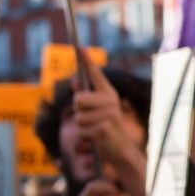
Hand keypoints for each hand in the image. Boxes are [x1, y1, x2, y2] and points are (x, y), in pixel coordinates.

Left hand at [72, 60, 133, 175]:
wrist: (120, 148)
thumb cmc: (104, 126)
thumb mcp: (95, 110)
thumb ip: (85, 96)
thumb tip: (75, 79)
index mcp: (108, 93)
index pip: (96, 74)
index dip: (87, 61)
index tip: (80, 47)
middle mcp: (111, 100)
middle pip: (78, 100)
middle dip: (78, 111)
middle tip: (90, 118)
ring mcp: (110, 113)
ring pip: (78, 117)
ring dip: (81, 125)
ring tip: (94, 128)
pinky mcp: (105, 127)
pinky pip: (82, 129)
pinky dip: (85, 135)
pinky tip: (96, 137)